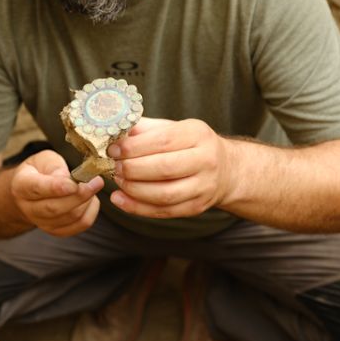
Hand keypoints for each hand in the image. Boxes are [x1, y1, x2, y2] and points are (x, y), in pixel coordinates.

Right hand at [11, 149, 103, 236]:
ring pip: (71, 217)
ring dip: (87, 201)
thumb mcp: (44, 159)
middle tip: (97, 182)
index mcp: (22, 186)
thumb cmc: (40, 172)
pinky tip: (91, 200)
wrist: (31, 193)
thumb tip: (68, 178)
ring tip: (92, 186)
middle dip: (80, 195)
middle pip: (55, 208)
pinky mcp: (57, 230)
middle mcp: (29, 208)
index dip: (57, 187)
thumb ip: (55, 166)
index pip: (37, 189)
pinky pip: (80, 224)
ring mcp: (42, 222)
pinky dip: (91, 211)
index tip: (74, 184)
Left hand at [107, 118, 233, 218]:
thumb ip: (146, 129)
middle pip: (164, 168)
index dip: (133, 147)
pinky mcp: (197, 207)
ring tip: (119, 181)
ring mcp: (204, 186)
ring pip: (164, 194)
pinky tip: (120, 199)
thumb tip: (114, 131)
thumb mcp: (175, 128)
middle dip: (132, 169)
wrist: (226, 170)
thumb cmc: (192, 146)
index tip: (113, 149)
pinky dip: (137, 208)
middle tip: (115, 167)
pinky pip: (163, 211)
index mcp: (199, 135)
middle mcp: (206, 160)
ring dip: (133, 190)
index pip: (163, 141)